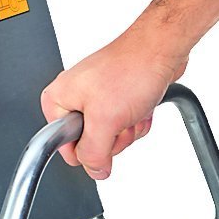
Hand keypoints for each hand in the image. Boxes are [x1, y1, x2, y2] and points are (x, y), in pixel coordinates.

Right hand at [40, 26, 188, 179]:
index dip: (87, 148)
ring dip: (127, 127)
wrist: (160, 47)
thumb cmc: (131, 69)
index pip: (63, 146)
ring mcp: (95, 98)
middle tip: (119, 117)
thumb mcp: (105, 121)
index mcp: (57, 101)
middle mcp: (72, 98)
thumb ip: (94, 153)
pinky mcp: (115, 97)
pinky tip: (140, 104)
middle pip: (89, 143)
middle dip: (112, 136)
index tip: (102, 134)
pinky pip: (123, 124)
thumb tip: (94, 171)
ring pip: (110, 136)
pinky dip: (136, 119)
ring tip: (132, 107)